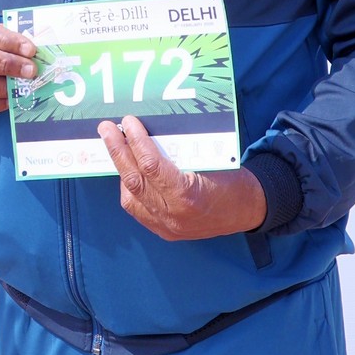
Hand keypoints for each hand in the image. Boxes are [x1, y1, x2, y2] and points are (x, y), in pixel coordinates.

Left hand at [100, 118, 268, 241]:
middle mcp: (173, 215)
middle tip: (106, 129)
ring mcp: (167, 226)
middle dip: (117, 152)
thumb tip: (149, 131)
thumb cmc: (233, 180)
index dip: (136, 142)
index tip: (129, 122)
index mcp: (188, 196)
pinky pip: (137, 208)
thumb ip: (179, 152)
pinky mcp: (164, 231)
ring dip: (120, 169)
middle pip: (134, 181)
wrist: (249, 210)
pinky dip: (129, 188)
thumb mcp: (211, 160)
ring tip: (115, 146)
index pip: (151, 166)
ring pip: (130, 196)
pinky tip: (128, 171)